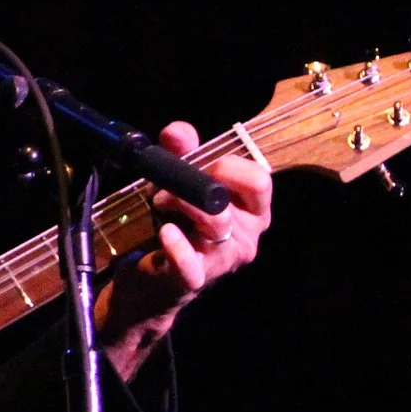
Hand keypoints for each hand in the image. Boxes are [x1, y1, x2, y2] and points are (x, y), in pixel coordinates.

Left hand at [95, 121, 271, 379]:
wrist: (150, 280)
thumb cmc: (175, 226)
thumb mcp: (179, 184)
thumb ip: (182, 153)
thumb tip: (177, 131)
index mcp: (251, 210)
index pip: (261, 179)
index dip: (230, 166)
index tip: (201, 165)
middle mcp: (246, 235)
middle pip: (240, 197)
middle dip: (204, 181)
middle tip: (174, 184)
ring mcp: (224, 259)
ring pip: (216, 222)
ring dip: (182, 203)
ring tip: (159, 203)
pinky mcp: (196, 279)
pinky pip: (191, 262)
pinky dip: (177, 245)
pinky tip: (164, 234)